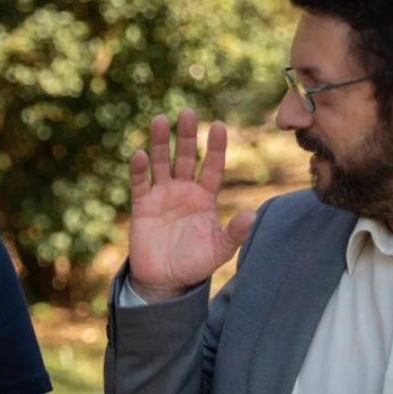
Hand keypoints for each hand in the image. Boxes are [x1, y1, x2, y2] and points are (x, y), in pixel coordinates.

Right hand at [127, 109, 254, 300]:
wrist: (165, 280)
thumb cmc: (194, 263)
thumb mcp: (219, 250)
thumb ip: (235, 233)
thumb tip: (253, 215)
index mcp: (205, 197)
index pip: (213, 167)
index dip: (216, 148)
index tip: (218, 126)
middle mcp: (183, 190)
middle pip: (186, 157)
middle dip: (186, 136)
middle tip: (187, 113)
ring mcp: (161, 195)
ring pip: (161, 163)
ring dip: (160, 143)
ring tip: (160, 120)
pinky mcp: (142, 205)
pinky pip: (140, 183)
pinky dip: (139, 169)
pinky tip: (140, 155)